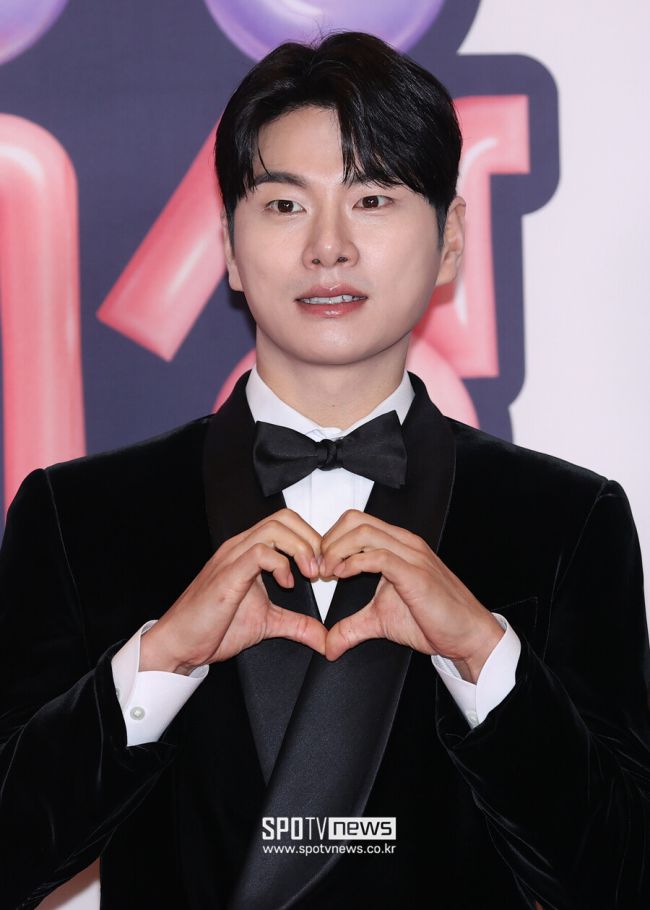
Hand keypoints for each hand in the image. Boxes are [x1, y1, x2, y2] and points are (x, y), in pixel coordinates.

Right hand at [140, 509, 326, 672]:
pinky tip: (286, 584)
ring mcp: (232, 557)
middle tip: (321, 568)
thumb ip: (297, 625)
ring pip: (274, 528)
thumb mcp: (267, 624)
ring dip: (300, 548)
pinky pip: (259, 552)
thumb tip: (323, 637)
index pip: (287, 523)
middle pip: (285, 518)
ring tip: (309, 574)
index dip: (312, 540)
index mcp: (249, 552)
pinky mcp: (228, 575)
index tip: (324, 568)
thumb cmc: (213, 628)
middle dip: (312, 539)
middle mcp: (240, 548)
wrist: (180, 644)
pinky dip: (281, 564)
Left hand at [319, 510, 503, 681]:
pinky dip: (354, 562)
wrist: (467, 635)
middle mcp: (404, 543)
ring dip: (336, 550)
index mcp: (396, 545)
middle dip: (329, 540)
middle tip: (318, 567)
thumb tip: (329, 644)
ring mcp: (411, 555)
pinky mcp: (415, 573)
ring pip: (364, 532)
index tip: (318, 565)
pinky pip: (380, 555)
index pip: (354, 522)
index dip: (330, 540)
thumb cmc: (433, 620)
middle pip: (355, 519)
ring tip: (327, 572)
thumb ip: (351, 627)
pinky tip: (343, 576)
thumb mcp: (380, 621)